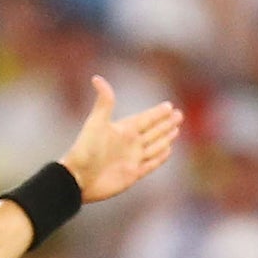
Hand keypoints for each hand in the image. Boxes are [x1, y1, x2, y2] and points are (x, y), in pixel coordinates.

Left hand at [59, 76, 184, 203]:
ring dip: (165, 138)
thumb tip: (97, 78)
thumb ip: (104, 102)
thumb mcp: (96, 123)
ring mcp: (132, 159)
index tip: (169, 105)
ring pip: (154, 146)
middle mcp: (129, 144)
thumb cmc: (85, 150)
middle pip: (153, 131)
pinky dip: (160, 157)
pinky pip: (150, 164)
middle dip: (166, 123)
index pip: (145, 119)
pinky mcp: (132, 175)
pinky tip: (168, 150)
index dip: (157, 113)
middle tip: (179, 115)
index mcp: (123, 130)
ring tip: (176, 131)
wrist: (77, 179)